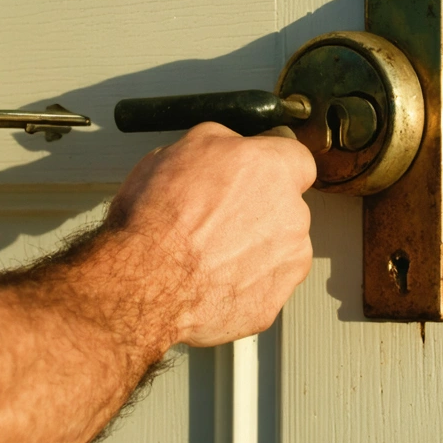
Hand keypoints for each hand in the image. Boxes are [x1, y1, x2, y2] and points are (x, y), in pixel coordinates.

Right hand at [103, 123, 315, 346]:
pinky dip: (247, 282)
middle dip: (259, 211)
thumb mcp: (175, 151)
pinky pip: (268, 284)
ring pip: (279, 247)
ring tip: (210, 254)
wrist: (146, 282)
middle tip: (217, 219)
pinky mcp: (275, 299)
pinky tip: (214, 279)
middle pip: (287, 206)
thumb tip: (228, 145)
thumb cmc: (156, 220)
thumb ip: (219, 143)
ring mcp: (288, 260)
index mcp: (271, 168)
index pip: (296, 158)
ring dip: (254, 248)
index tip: (255, 175)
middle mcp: (291, 212)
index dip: (271, 166)